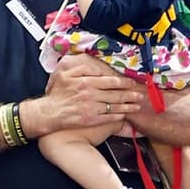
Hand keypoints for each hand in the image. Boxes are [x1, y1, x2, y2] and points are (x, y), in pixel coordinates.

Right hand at [26, 55, 142, 135]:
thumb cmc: (57, 93)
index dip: (123, 82)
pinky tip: (125, 115)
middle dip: (130, 94)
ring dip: (128, 106)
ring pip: (115, 106)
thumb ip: (81, 69)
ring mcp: (92, 108)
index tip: (131, 82)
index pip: (110, 81)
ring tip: (137, 106)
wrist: (50, 113)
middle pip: (116, 94)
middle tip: (139, 94)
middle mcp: (91, 95)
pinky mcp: (92, 120)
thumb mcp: (64, 74)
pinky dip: (119, 116)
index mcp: (85, 82)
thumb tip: (97, 68)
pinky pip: (109, 117)